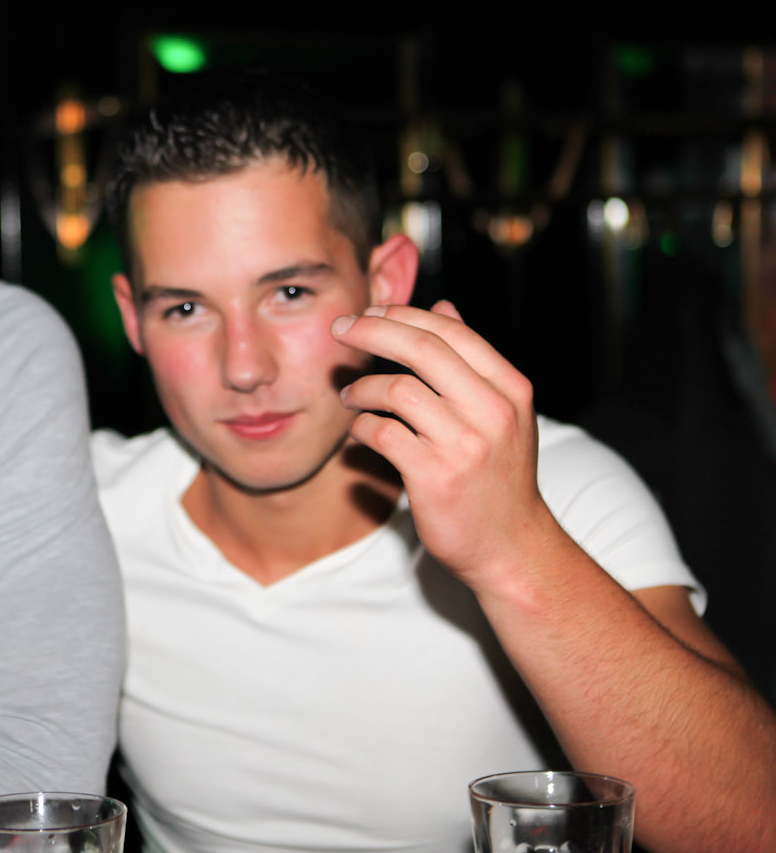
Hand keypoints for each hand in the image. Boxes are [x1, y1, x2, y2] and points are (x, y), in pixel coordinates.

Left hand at [331, 302, 559, 588]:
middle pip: (421, 348)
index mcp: (510, 388)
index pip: (449, 331)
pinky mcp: (435, 477)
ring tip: (349, 396)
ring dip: (362, 388)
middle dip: (372, 331)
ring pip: (397, 389)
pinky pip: (383, 434)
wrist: (512, 548)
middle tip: (340, 330)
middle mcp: (492, 410)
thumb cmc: (498, 476)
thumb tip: (444, 305)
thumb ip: (470, 361)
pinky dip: (362, 428)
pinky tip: (359, 433)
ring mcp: (465, 445)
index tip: (369, 313)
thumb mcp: (501, 412)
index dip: (402, 315)